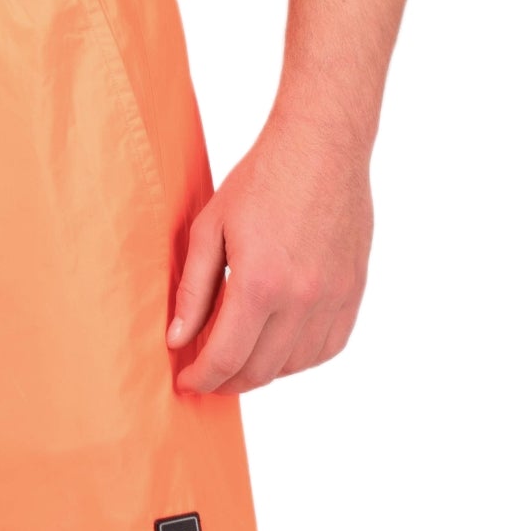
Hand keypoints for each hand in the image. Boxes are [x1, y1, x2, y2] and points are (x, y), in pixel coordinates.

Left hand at [167, 123, 371, 394]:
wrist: (321, 148)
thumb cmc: (261, 180)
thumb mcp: (210, 228)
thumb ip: (193, 289)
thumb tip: (178, 340)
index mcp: (260, 284)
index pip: (225, 357)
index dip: (201, 378)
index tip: (186, 382)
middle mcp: (301, 300)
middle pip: (260, 370)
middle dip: (227, 381)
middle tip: (206, 375)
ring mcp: (333, 299)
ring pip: (294, 366)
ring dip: (262, 372)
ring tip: (238, 357)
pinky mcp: (353, 293)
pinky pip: (326, 348)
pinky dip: (298, 357)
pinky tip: (278, 344)